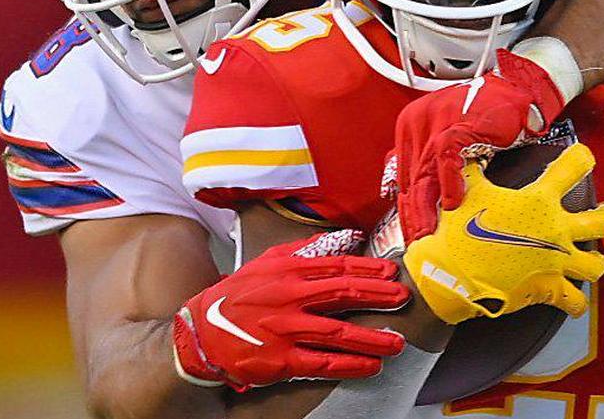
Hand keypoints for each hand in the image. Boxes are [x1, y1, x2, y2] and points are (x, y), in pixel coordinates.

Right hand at [172, 230, 410, 391]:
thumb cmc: (237, 296)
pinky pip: (322, 363)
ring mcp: (285, 330)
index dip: (367, 270)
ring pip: (337, 332)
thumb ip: (304, 249)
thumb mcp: (266, 262)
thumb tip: (343, 238)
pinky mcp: (281, 360)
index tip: (391, 273)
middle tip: (403, 298)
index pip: (337, 266)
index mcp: (287, 271)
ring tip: (397, 342)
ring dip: (372, 337)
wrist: (200, 333)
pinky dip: (349, 365)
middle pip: (342, 294)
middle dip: (377, 296)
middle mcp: (289, 298)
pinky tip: (371, 366)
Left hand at [391, 49, 566, 241]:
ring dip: (429, 209)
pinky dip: (451, 186)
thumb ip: (434, 163)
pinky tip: (456, 206)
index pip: (403, 176)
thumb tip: (425, 200)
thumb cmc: (488, 115)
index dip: (407, 209)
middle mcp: (417, 123)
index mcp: (411, 126)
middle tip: (420, 243)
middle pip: (411, 179)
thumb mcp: (451, 136)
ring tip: (433, 235)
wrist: (517, 89)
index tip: (412, 234)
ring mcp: (435, 122)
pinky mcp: (457, 124)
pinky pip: (447, 161)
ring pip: (424, 175)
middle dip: (414, 216)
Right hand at [403, 143, 603, 323]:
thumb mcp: (468, 190)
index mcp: (539, 200)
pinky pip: (575, 301)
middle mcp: (556, 230)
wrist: (451, 274)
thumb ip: (475, 169)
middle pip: (602, 222)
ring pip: (596, 265)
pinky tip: (575, 302)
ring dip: (597, 262)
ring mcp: (555, 262)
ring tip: (594, 260)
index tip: (582, 157)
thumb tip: (470, 150)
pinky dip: (577, 303)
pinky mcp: (548, 289)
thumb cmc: (460, 231)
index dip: (581, 157)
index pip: (573, 167)